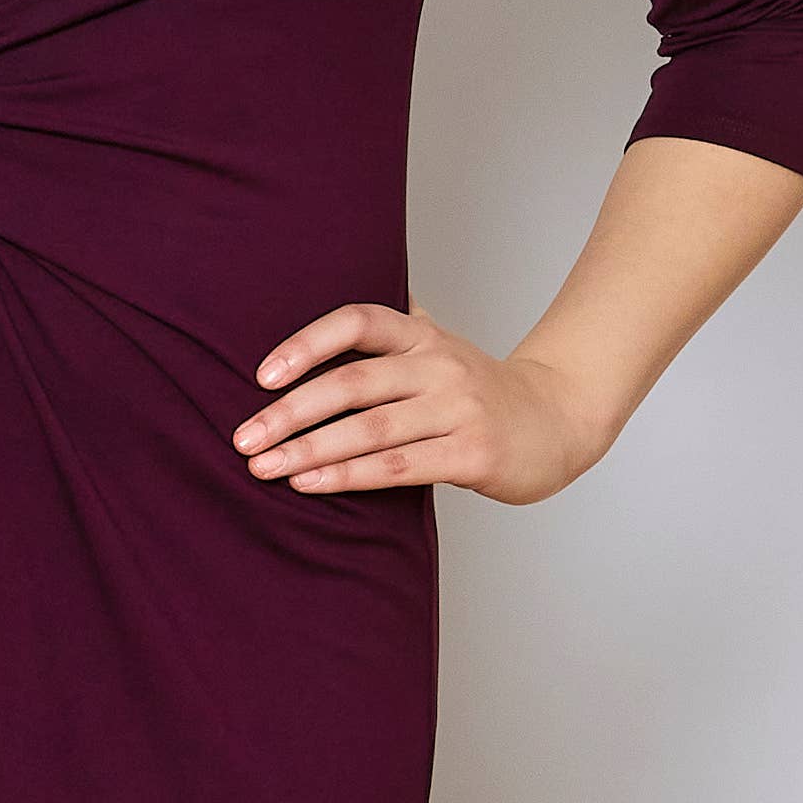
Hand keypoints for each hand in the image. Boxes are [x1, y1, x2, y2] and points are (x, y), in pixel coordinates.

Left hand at [233, 301, 608, 505]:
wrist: (559, 421)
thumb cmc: (481, 391)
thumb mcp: (438, 348)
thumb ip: (389, 335)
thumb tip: (320, 318)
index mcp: (422, 335)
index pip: (357, 322)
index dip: (305, 345)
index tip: (261, 376)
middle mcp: (439, 365)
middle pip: (352, 383)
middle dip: (290, 412)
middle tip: (243, 437)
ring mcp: (459, 408)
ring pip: (370, 428)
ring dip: (309, 450)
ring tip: (263, 467)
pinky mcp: (473, 453)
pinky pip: (398, 466)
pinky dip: (348, 476)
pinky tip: (310, 485)